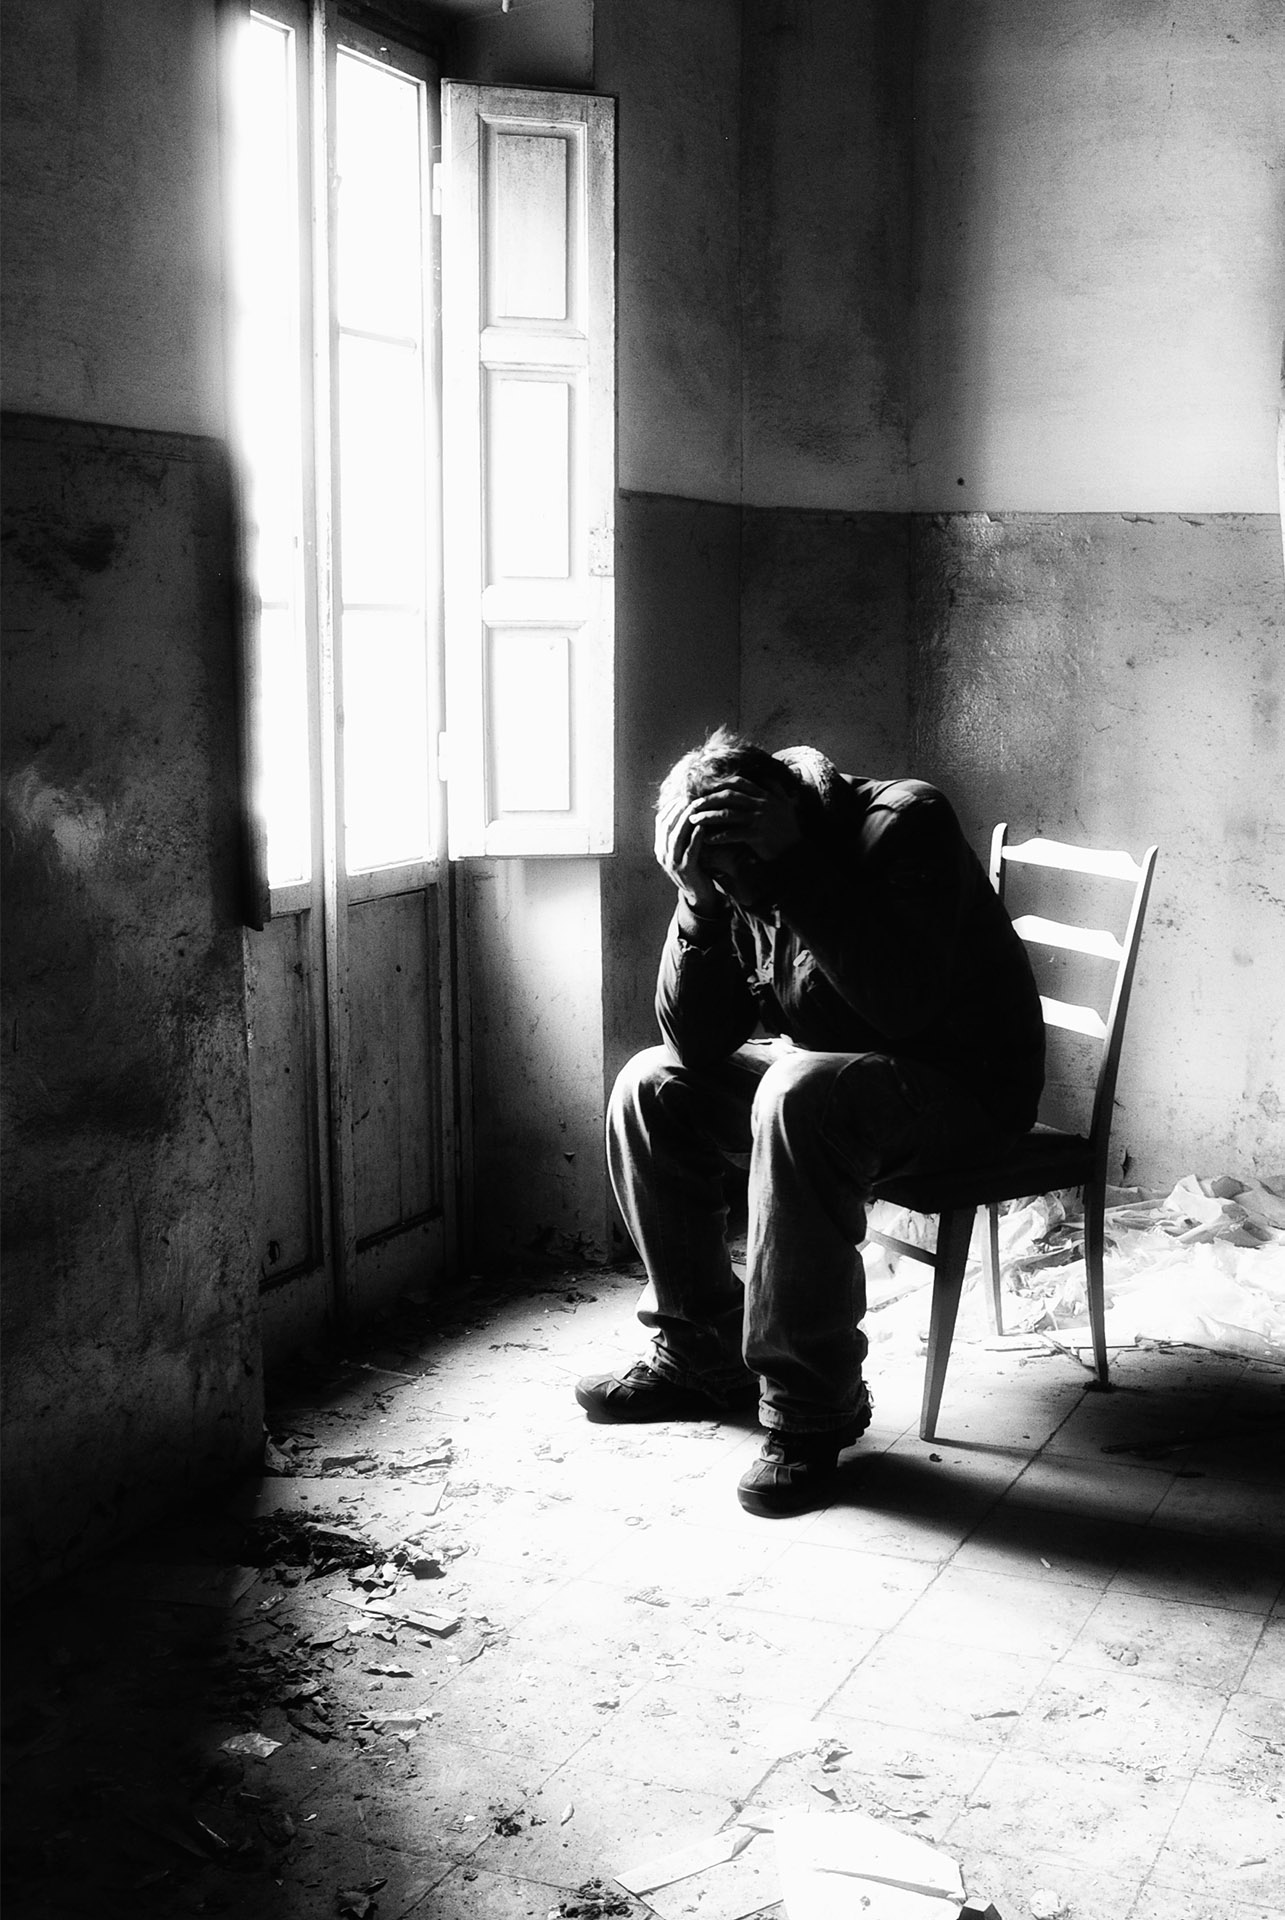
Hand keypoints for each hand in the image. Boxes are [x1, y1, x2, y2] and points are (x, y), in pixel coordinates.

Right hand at [654, 793, 723, 912]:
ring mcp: (672, 863)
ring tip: (696, 807)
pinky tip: (703, 826)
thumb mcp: (682, 849)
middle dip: (678, 809)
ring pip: (676, 836)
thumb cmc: (694, 866)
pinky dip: (696, 836)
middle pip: (667, 826)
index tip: (683, 794)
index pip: (660, 821)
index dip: (671, 806)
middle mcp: (662, 855)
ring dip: (686, 819)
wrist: (699, 894)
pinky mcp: (686, 870)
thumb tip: (685, 806)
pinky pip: (690, 849)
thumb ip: (680, 832)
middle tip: (690, 796)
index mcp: (659, 848)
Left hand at [693, 777, 801, 861]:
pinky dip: (718, 836)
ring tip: (693, 820)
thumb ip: (775, 788)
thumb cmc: (788, 829)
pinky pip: (733, 834)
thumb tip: (765, 775)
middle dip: (709, 799)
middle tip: (693, 804)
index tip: (706, 788)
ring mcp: (760, 819)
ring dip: (708, 816)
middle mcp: (762, 804)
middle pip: (729, 796)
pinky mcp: (757, 835)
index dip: (721, 783)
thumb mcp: (785, 804)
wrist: (797, 852)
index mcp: (766, 795)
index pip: (740, 783)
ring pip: (728, 814)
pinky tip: (706, 839)